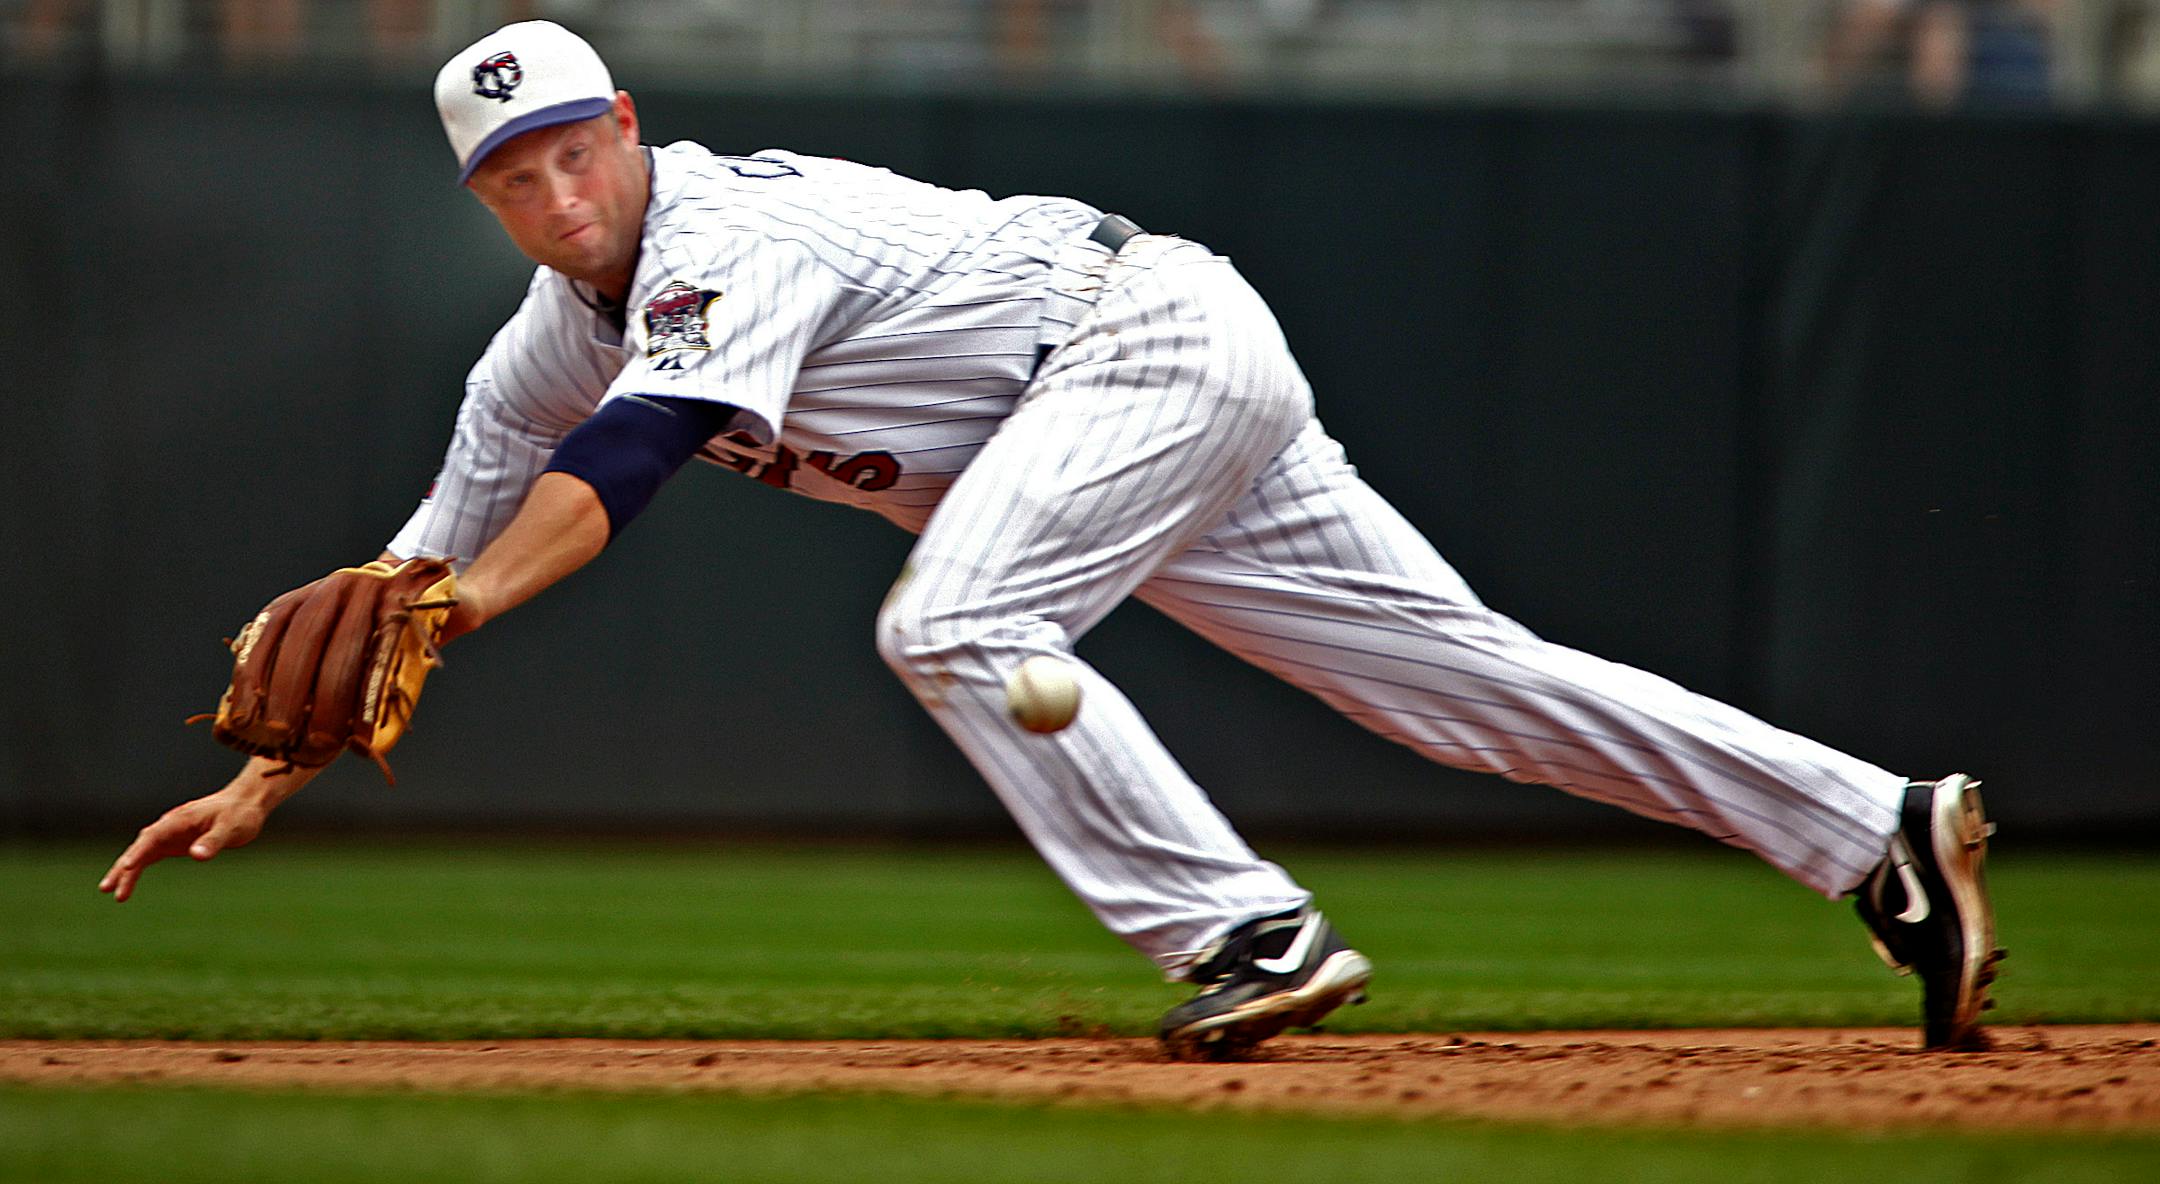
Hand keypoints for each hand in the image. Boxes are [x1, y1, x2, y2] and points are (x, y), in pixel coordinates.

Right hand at [97, 764, 306, 900]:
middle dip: (124, 867)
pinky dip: (139, 868)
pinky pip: (151, 856)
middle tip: (108, 888)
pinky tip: (128, 883)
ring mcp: (170, 834)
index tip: (127, 866)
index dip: (139, 852)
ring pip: (142, 853)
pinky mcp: (176, 843)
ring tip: (113, 893)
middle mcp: (169, 826)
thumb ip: (213, 841)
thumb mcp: (231, 828)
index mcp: (179, 820)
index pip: (152, 837)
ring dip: (126, 871)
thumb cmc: (240, 814)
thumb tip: (196, 855)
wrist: (246, 803)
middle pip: (140, 847)